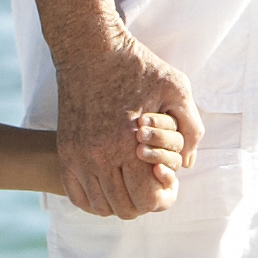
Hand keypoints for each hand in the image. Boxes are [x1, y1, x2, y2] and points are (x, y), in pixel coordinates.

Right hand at [50, 22, 202, 218]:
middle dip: (145, 202)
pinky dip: (96, 199)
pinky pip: (78, 195)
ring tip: (133, 183)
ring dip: (121, 202)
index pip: (146, 198)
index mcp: (128, 143)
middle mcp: (99, 156)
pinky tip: (110, 185)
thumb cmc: (136, 66)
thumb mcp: (177, 87)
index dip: (163, 197)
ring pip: (101, 206)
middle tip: (153, 183)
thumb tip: (188, 163)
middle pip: (125, 208)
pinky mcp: (66, 151)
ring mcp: (78, 156)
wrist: (89, 49)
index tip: (168, 183)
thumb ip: (191, 128)